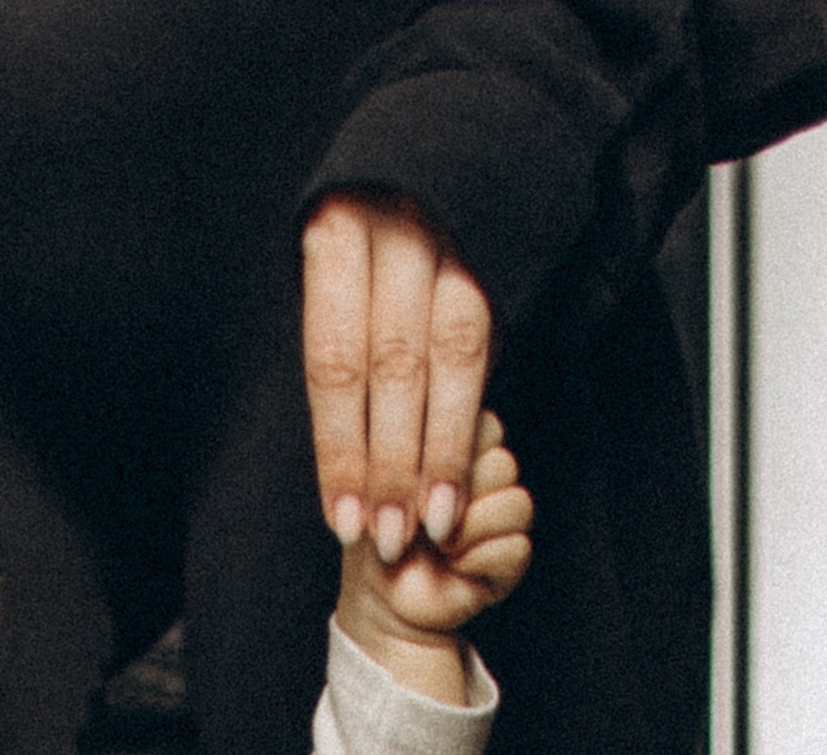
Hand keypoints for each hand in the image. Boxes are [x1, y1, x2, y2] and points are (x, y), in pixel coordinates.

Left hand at [302, 189, 491, 567]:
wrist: (444, 142)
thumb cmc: (369, 234)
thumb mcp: (333, 270)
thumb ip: (339, 347)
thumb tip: (341, 462)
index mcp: (333, 233)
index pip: (334, 364)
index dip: (341, 450)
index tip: (345, 521)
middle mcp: (392, 228)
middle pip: (391, 366)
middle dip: (391, 464)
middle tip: (391, 540)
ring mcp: (448, 234)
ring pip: (447, 358)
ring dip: (441, 452)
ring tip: (434, 524)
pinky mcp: (493, 250)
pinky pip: (485, 343)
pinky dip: (470, 416)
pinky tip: (462, 471)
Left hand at [333, 410, 532, 695]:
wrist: (380, 599)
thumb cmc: (376, 535)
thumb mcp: (384, 480)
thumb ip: (418, 450)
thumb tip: (451, 438)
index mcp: (459, 443)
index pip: (481, 425)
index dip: (447, 456)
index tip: (412, 483)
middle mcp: (488, 475)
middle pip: (502, 463)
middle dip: (455, 496)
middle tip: (422, 519)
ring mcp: (503, 515)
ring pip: (516, 503)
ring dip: (466, 531)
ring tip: (437, 545)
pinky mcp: (512, 557)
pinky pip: (516, 546)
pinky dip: (476, 561)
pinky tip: (454, 567)